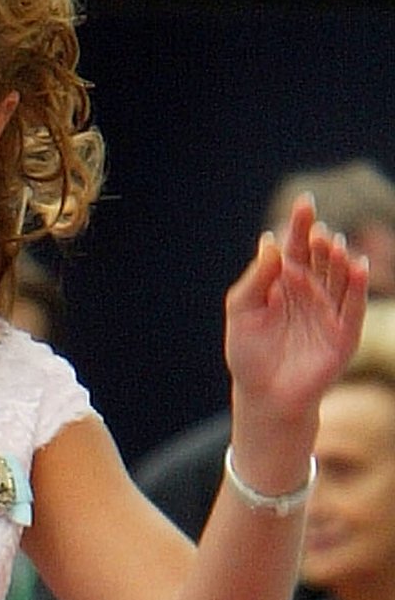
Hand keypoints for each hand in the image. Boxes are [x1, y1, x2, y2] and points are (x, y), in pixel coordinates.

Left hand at [224, 195, 367, 445]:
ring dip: (338, 259)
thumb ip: (256, 279)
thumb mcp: (242, 312)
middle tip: (316, 231)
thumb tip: (270, 241)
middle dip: (320, 242)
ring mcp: (330, 311)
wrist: (263, 396)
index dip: (300, 225)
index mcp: (286, 281)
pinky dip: (357, 287)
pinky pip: (354, 306)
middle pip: (320, 258)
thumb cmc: (249, 354)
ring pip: (339, 277)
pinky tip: (357, 266)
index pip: (295, 247)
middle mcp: (311, 291)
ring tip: (332, 244)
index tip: (304, 203)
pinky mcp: (344, 334)